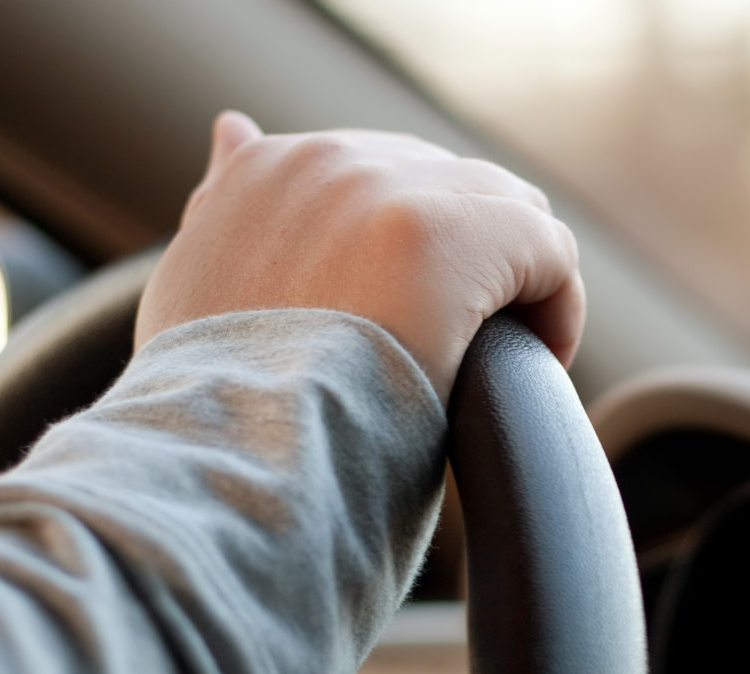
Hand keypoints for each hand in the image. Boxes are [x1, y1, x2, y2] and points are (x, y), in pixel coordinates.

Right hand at [135, 111, 583, 401]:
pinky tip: (539, 361)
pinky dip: (557, 305)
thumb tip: (235, 129)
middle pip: (451, 181)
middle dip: (472, 257)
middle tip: (470, 345)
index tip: (415, 320)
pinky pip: (547, 248)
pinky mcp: (448, 236)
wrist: (225, 468)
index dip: (413, 248)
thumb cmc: (216, 412)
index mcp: (263, 172)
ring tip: (506, 358)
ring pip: (507, 207)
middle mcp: (323, 163)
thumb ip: (223, 211)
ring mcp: (385, 191)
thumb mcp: (192, 295)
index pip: (383, 173)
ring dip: (516, 280)